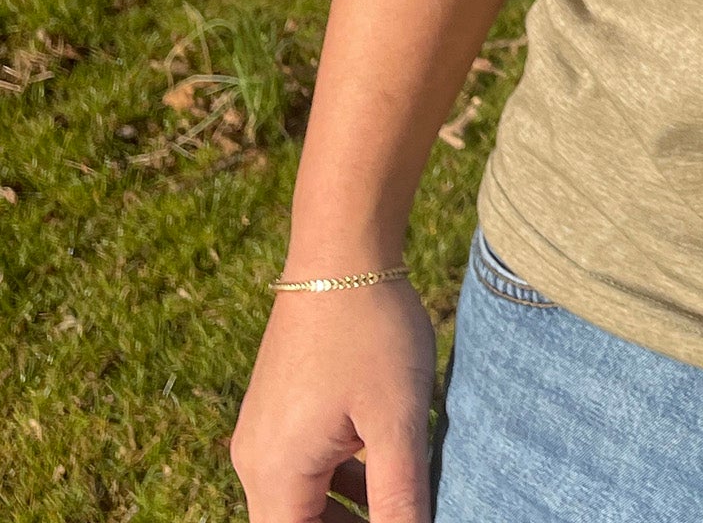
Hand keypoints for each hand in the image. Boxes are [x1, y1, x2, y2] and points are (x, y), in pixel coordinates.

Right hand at [232, 281, 437, 521]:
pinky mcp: (280, 405)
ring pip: (303, 497)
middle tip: (403, 517)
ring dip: (348, 511)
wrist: (343, 249)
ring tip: (402, 504)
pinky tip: (385, 467)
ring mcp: (265, 429)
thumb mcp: (397, 420)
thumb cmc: (371, 331)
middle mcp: (256, 459)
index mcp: (273, 474)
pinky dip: (341, 478)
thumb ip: (400, 497)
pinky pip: (305, 462)